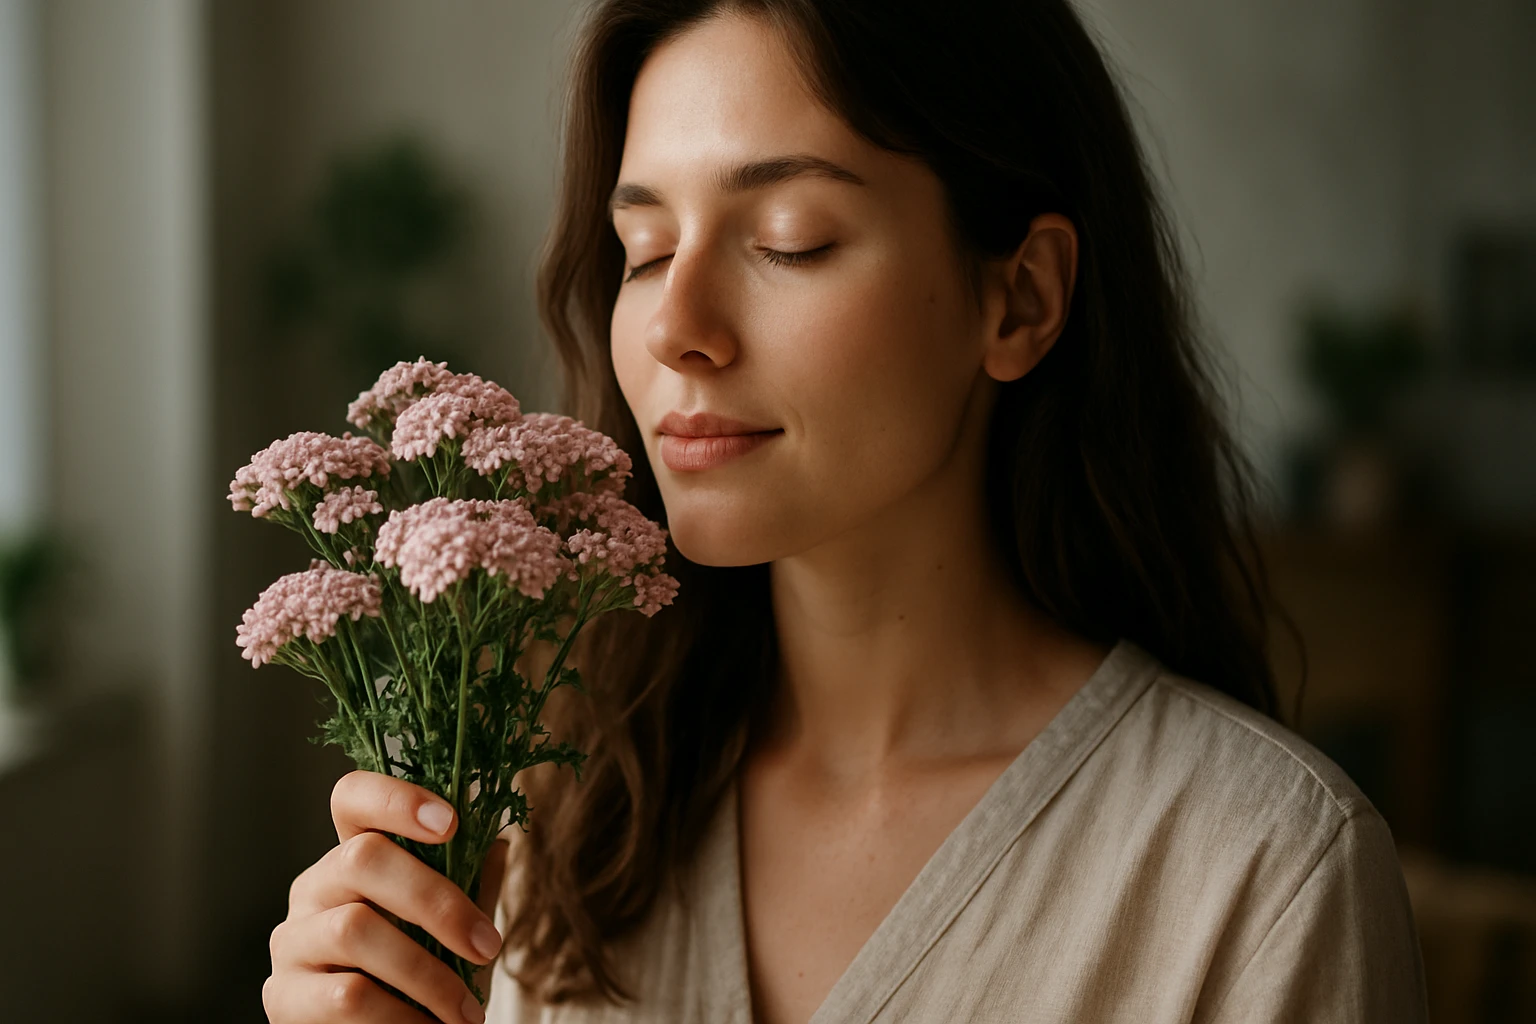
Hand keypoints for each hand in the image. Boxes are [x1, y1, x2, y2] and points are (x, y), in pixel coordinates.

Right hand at [263, 770, 510, 1023]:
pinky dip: (401, 1015)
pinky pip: (345, 996)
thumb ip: (469, 884)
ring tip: (467, 1012)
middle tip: (487, 945)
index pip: (352, 797)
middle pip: (362, 858)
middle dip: (437, 902)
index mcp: (353, 857)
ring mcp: (292, 940)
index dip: (396, 798)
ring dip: (427, 974)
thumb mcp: (452, 927)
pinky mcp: (282, 997)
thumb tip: (498, 842)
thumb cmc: (423, 979)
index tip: (451, 823)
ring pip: (355, 929)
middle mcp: (313, 888)